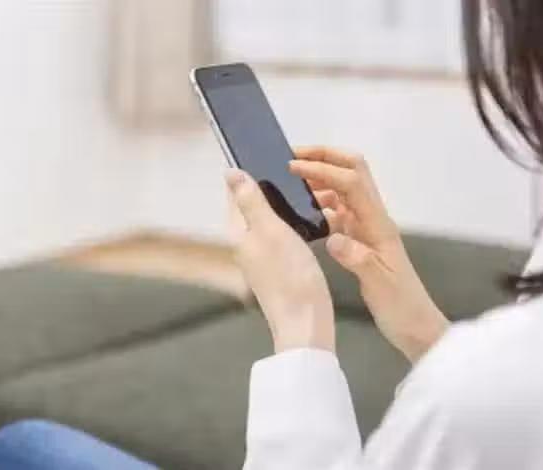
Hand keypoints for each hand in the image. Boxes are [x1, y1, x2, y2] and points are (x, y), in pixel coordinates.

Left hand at [225, 168, 335, 353]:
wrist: (307, 323)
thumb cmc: (289, 277)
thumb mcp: (271, 230)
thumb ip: (251, 201)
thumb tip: (231, 172)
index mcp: (238, 232)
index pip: (236, 192)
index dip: (248, 172)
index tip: (267, 154)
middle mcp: (246, 243)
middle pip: (254, 205)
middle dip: (269, 187)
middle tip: (295, 171)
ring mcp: (263, 256)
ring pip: (270, 220)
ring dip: (284, 205)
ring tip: (307, 192)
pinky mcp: (280, 266)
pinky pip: (284, 235)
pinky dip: (295, 224)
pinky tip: (311, 221)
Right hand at [290, 147, 448, 361]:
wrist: (415, 326)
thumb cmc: (401, 306)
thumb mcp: (379, 284)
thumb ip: (357, 259)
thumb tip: (333, 238)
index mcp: (378, 225)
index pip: (351, 183)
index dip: (323, 169)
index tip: (293, 167)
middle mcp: (373, 220)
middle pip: (352, 173)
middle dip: (325, 158)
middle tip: (292, 158)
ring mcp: (367, 229)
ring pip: (344, 190)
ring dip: (320, 179)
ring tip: (291, 180)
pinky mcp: (360, 241)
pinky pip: (339, 213)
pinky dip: (321, 204)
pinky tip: (303, 212)